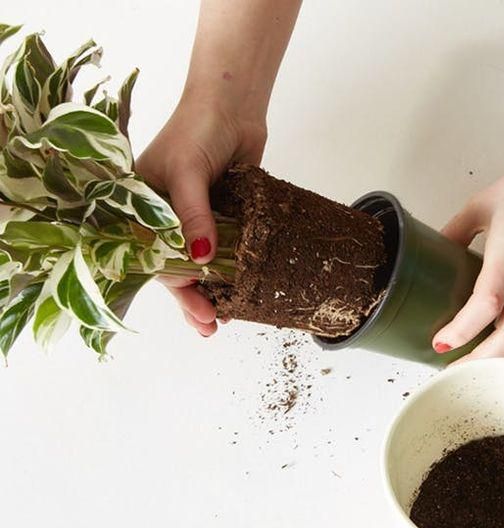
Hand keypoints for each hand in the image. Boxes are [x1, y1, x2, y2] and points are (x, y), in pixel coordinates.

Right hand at [136, 98, 265, 335]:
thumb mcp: (187, 173)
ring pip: (200, 262)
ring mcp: (196, 216)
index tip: (198, 308)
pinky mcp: (224, 213)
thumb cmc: (197, 127)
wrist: (234, 103)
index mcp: (140, 206)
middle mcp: (165, 215)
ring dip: (211, 290)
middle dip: (192, 298)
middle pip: (176, 266)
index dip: (174, 285)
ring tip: (223, 319)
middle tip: (211, 325)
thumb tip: (202, 259)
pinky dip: (230, 269)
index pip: (152, 256)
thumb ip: (193, 215)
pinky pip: (225, 247)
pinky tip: (240, 291)